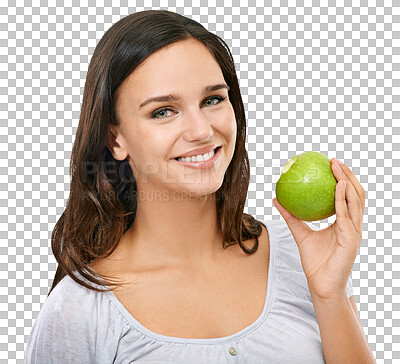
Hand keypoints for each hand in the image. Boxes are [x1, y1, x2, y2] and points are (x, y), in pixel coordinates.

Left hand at [273, 158, 364, 299]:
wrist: (321, 285)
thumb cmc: (314, 262)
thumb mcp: (300, 233)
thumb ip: (291, 217)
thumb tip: (276, 199)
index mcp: (344, 223)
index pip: (347, 197)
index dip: (342, 180)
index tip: (330, 164)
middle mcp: (353, 225)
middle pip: (355, 195)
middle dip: (348, 175)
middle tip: (334, 160)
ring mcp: (355, 232)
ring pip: (355, 201)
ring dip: (347, 181)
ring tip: (337, 167)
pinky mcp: (352, 239)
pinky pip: (346, 215)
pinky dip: (342, 199)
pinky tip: (337, 186)